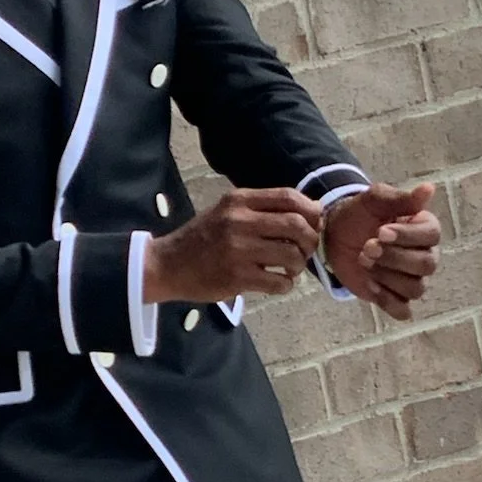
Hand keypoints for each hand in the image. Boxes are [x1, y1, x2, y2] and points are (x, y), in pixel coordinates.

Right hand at [144, 187, 319, 302]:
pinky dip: (286, 284)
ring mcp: (238, 249)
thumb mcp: (226, 212)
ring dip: (298, 265)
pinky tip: (277, 283)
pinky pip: (278, 281)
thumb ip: (260, 209)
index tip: (314, 224)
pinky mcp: (237, 277)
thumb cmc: (202, 239)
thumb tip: (308, 213)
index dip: (312, 210)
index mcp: (239, 200)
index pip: (289, 197)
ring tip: (290, 269)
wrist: (167, 265)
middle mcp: (239, 221)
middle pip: (297, 225)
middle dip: (310, 240)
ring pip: (292, 255)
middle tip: (305, 250)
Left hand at [322, 183, 441, 319]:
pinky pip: (403, 311)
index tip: (381, 231)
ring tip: (364, 261)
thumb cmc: (360, 214)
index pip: (431, 236)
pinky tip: (369, 283)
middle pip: (426, 265)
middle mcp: (425, 255)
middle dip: (393, 257)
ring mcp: (411, 279)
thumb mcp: (375, 200)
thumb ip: (400, 199)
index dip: (406, 236)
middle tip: (366, 247)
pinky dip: (386, 300)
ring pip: (415, 289)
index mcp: (425, 229)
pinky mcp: (395, 298)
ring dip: (387, 276)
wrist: (335, 235)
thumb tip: (429, 189)